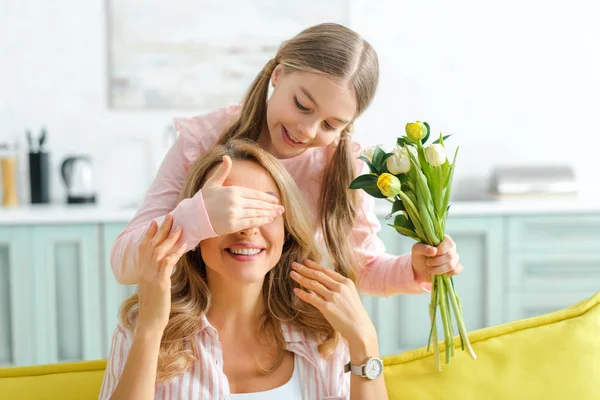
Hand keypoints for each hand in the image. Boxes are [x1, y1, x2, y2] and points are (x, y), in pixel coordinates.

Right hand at [136, 215, 187, 332]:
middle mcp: (144, 271)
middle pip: (152, 245)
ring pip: (159, 251)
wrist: (149, 323)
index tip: (154, 222)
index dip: (149, 234)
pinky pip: (167, 263)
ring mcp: (150, 276)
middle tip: (170, 216)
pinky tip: (183, 246)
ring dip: (170, 238)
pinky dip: (175, 253)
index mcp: (141, 271)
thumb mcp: (152, 288)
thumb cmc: (153, 308)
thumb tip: (161, 268)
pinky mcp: (160, 283)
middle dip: (161, 229)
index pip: (143, 247)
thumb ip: (155, 276)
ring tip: (179, 227)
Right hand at [201, 155, 283, 234]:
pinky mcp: (233, 224)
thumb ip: (222, 171)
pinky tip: (268, 220)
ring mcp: (234, 213)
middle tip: (281, 208)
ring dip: (268, 213)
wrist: (194, 216)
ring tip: (277, 214)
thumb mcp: (212, 182)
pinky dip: (261, 221)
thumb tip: (226, 157)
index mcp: (232, 190)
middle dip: (271, 206)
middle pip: (258, 204)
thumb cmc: (204, 199)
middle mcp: (235, 201)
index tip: (275, 200)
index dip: (266, 197)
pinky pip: (251, 222)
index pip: (254, 194)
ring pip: (256, 213)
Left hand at [291, 260, 376, 348]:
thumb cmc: (354, 313)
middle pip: (318, 275)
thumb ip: (338, 287)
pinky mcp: (328, 308)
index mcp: (346, 282)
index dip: (314, 265)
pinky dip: (302, 293)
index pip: (326, 270)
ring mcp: (334, 297)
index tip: (305, 261)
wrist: (360, 328)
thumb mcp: (350, 295)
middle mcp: (340, 287)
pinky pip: (311, 298)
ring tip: (292, 274)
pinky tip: (295, 290)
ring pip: (313, 284)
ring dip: (301, 278)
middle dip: (304, 269)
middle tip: (294, 264)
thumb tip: (323, 282)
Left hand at [411, 234, 462, 282]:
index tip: (431, 255)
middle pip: (450, 255)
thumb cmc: (419, 255)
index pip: (448, 243)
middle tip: (427, 263)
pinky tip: (441, 274)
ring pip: (452, 264)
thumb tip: (434, 251)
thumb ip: (423, 248)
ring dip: (439, 269)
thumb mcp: (417, 249)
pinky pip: (458, 269)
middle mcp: (451, 248)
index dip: (441, 250)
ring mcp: (454, 258)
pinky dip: (449, 273)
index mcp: (443, 240)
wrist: (419, 268)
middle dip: (437, 261)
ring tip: (430, 269)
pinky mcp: (454, 267)